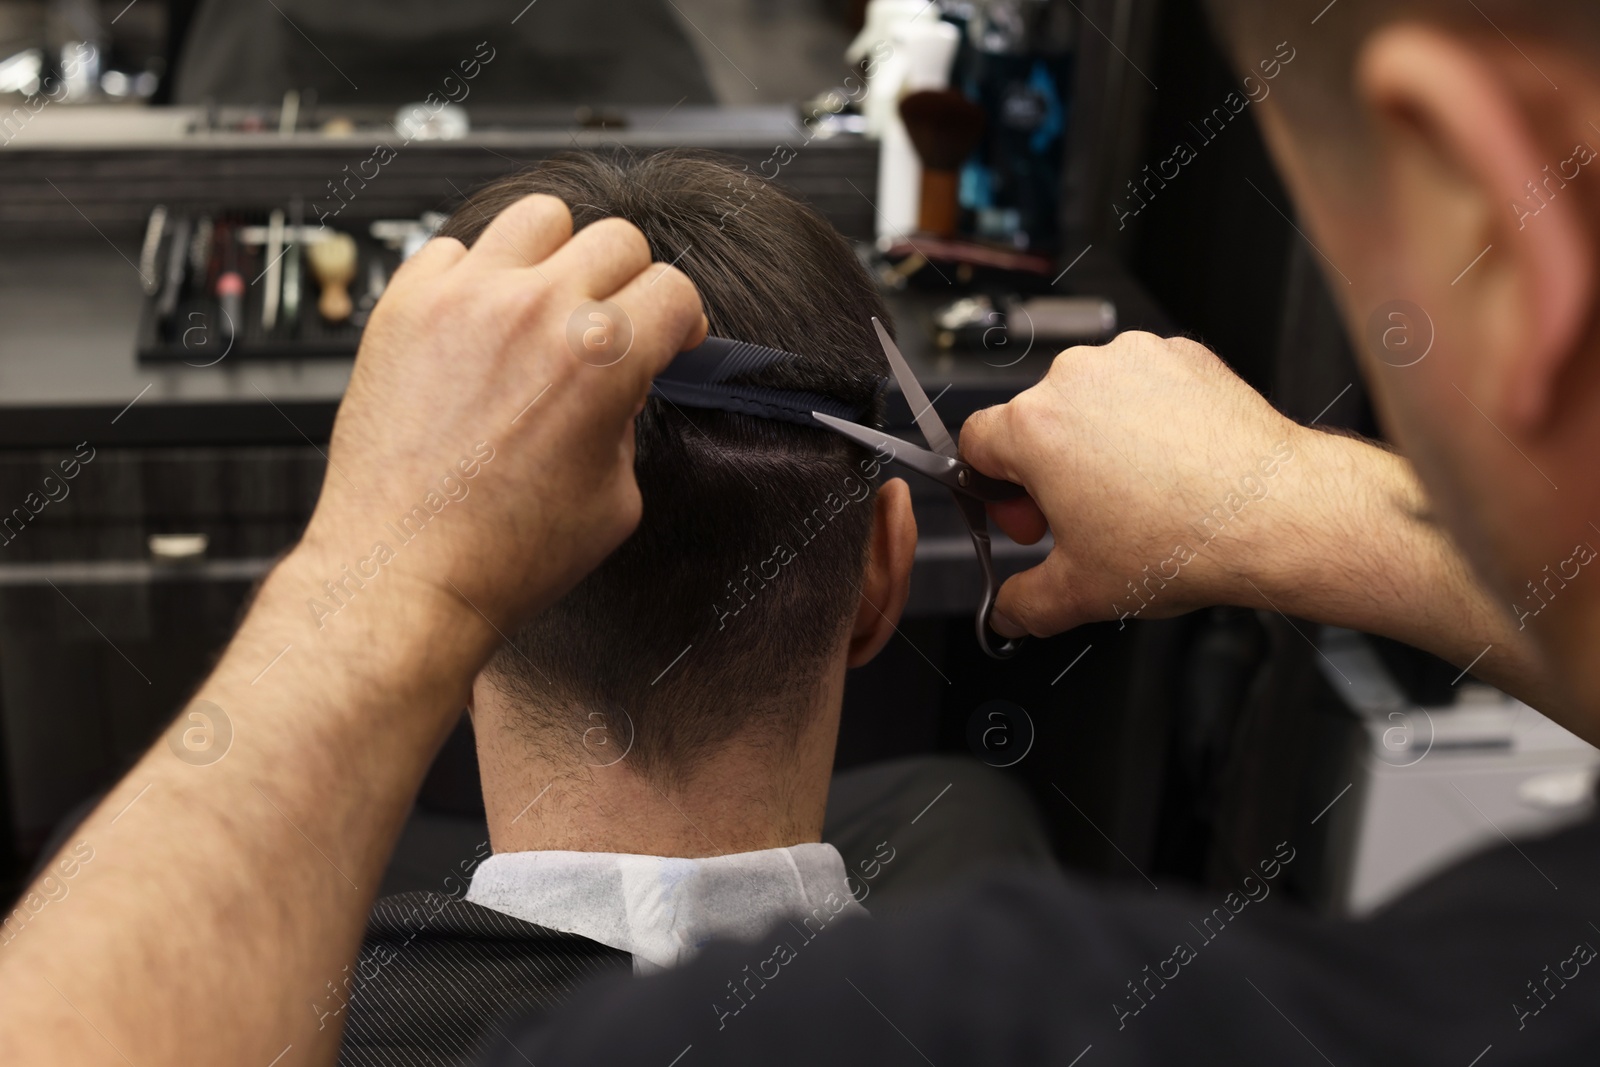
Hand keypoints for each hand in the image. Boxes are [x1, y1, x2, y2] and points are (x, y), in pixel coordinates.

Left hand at [299, 195, 707, 635]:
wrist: (405, 575)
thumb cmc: (504, 554)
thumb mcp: (616, 498)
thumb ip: (630, 421)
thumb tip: (623, 386)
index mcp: (601, 359)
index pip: (674, 289)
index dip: (680, 320)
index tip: (668, 338)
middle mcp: (534, 312)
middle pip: (616, 239)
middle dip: (628, 283)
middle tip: (612, 325)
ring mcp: (463, 300)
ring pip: (539, 217)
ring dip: (557, 257)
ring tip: (546, 304)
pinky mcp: (405, 308)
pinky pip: (454, 249)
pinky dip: (476, 277)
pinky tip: (479, 325)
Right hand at [961, 332, 1305, 636]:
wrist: (1274, 513)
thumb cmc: (1184, 540)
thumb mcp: (1081, 592)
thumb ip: (1023, 605)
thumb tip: (1008, 613)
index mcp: (1034, 428)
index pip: (975, 443)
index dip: (993, 489)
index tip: (1027, 516)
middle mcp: (1075, 379)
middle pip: (1034, 422)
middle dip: (1049, 470)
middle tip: (1083, 518)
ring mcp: (1130, 360)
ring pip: (1089, 401)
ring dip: (1097, 440)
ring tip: (1137, 493)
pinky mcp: (1179, 355)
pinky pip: (1141, 385)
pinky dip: (1146, 417)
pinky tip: (1171, 464)